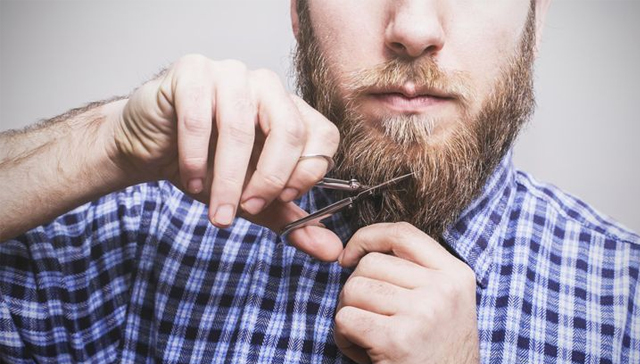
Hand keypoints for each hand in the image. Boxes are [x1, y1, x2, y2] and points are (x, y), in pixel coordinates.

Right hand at [111, 54, 341, 259]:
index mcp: (289, 110)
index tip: (283, 200)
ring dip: (227, 178)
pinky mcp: (192, 71)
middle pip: (289, 130)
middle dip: (268, 180)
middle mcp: (266, 86)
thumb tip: (330, 250)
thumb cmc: (206, 166)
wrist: (151, 148)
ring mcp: (230, 73)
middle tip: (247, 209)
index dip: (307, 173)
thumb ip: (290, 219)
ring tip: (215, 207)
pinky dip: (195, 157)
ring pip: (241, 128)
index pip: (323, 135)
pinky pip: (199, 118)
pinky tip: (192, 178)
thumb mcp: (252, 198)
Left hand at [334, 222, 479, 363]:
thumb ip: (415, 273)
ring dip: (347, 313)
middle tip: (367, 316)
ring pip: (353, 289)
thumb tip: (359, 251)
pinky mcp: (398, 340)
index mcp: (455, 274)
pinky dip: (343, 337)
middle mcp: (442, 289)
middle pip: (370, 263)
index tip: (349, 255)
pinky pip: (345, 318)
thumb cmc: (437, 352)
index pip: (402, 232)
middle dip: (355, 288)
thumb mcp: (444, 304)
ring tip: (366, 337)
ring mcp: (422, 313)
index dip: (367, 237)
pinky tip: (361, 351)